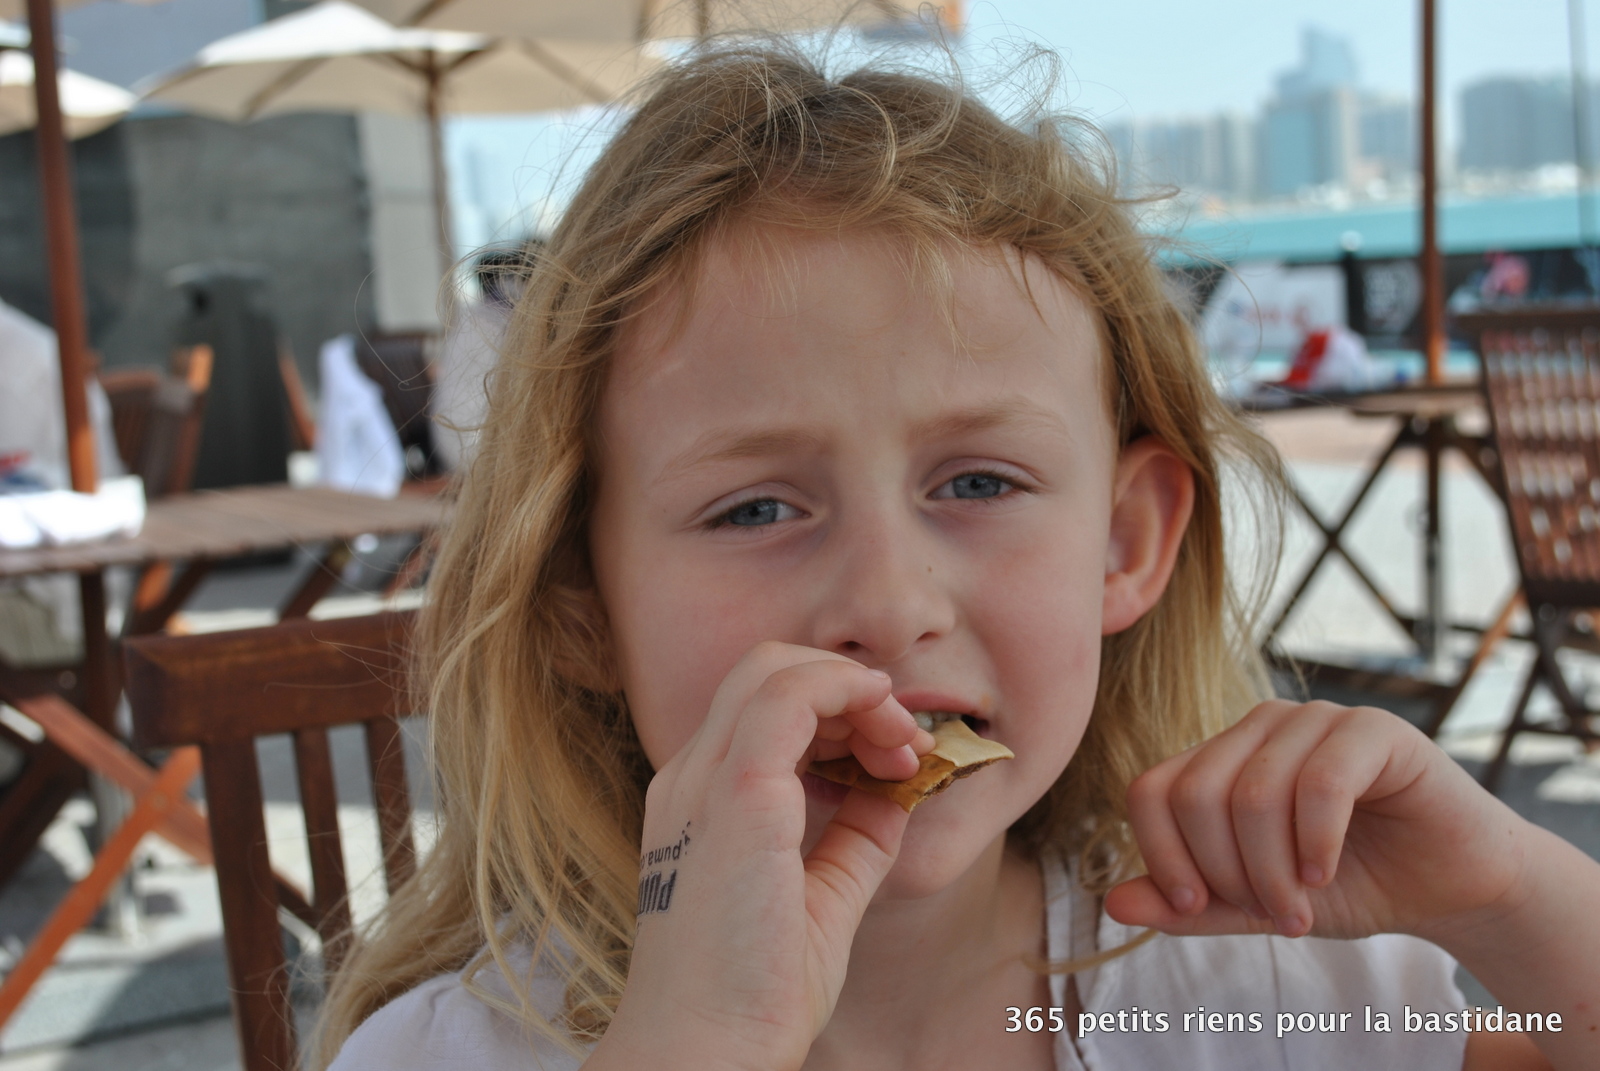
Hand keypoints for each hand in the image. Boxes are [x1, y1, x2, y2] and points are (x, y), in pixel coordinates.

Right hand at [591, 642, 930, 1070]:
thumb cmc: (751, 994)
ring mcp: (704, 780)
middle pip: (766, 670)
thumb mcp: (820, 902)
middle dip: (848, 687)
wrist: (705, 1050)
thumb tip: (896, 799)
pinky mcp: (737, 792)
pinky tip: (889, 727)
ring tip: (904, 743)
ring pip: (774, 667)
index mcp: (698, 800)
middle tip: (906, 743)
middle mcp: (690, 778)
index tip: (893, 759)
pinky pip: (790, 696)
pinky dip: (846, 691)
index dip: (836, 711)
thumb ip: (853, 843)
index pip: (761, 707)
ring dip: (854, 688)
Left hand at [1104, 699, 1527, 942]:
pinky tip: (1327, 873)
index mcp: (1220, 758)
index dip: (1163, 856)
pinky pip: (1320, 782)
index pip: (1150, 791)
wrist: (1450, 885)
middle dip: (1226, 873)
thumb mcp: (1258, 905)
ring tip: (1301, 906)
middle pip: (1196, 794)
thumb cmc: (1350, 885)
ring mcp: (1314, 720)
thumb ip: (1192, 904)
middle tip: (1272, 915)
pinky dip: (1316, 842)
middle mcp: (1258, 728)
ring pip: (1254, 793)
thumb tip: (1115, 904)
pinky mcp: (1374, 729)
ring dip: (1273, 870)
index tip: (1198, 908)